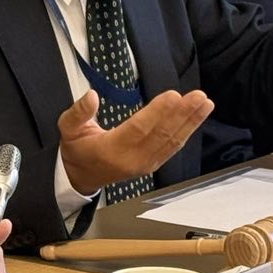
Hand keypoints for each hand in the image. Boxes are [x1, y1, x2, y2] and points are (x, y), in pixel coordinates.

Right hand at [57, 87, 211, 195]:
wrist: (81, 178)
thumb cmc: (77, 150)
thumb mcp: (68, 129)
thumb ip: (78, 112)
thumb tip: (91, 95)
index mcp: (111, 150)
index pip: (139, 129)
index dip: (158, 112)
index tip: (174, 95)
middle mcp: (132, 159)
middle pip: (161, 135)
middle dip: (183, 114)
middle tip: (199, 96)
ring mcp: (145, 164)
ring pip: (171, 142)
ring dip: (190, 122)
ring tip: (205, 104)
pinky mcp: (152, 164)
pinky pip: (172, 148)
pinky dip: (186, 132)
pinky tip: (196, 118)